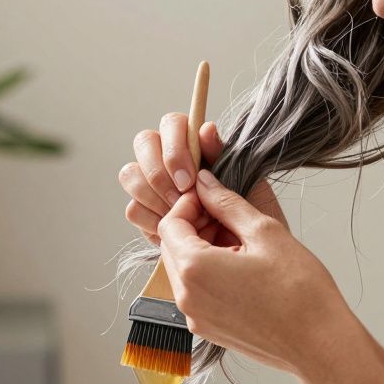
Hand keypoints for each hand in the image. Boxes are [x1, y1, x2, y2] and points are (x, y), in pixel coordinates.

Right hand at [118, 115, 284, 245]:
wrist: (246, 259)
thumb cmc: (252, 220)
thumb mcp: (248, 187)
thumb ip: (223, 158)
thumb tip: (206, 129)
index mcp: (196, 146)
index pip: (172, 124)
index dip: (175, 148)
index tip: (190, 180)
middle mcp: (171, 162)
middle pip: (144, 142)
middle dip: (159, 172)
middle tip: (180, 198)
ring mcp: (155, 188)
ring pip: (131, 174)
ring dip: (153, 196)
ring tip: (179, 216)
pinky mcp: (147, 215)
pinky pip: (133, 209)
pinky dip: (151, 221)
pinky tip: (172, 231)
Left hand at [157, 169, 352, 376]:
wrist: (319, 344)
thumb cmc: (299, 291)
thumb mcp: (265, 233)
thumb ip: (228, 204)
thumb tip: (205, 183)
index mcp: (195, 269)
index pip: (170, 224)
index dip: (189, 204)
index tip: (213, 198)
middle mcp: (186, 297)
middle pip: (171, 248)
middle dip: (195, 227)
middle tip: (232, 219)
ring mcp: (195, 318)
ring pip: (182, 271)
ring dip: (202, 251)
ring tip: (242, 245)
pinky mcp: (207, 331)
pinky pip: (196, 293)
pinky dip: (209, 275)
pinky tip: (243, 270)